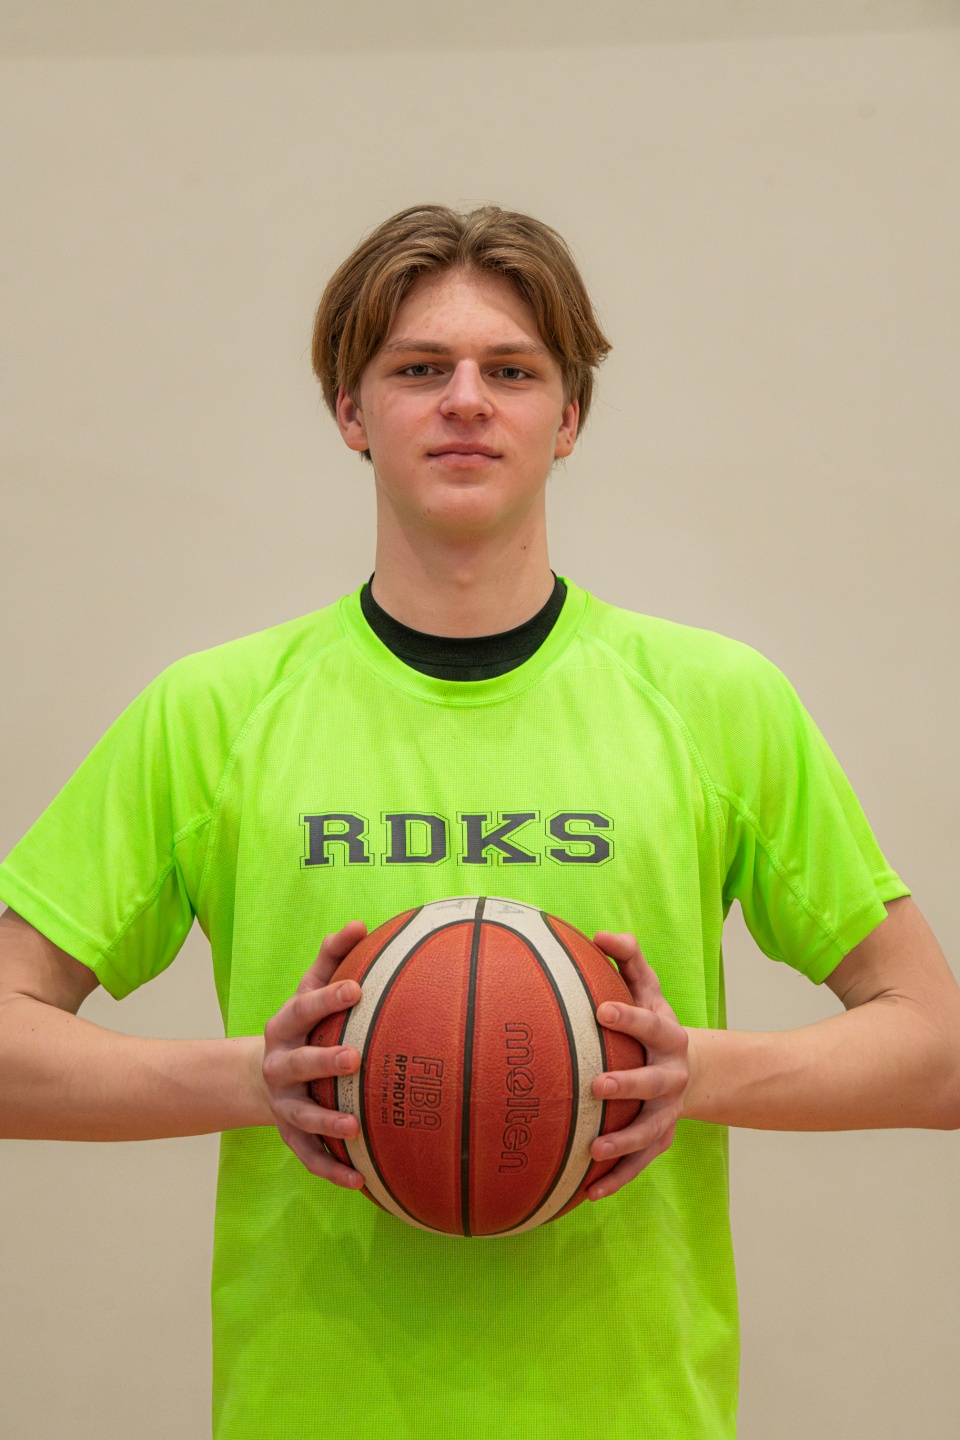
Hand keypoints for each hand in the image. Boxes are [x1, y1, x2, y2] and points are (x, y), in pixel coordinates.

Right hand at [261, 921, 367, 1188]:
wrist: (264, 1075)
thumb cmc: (304, 1024)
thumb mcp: (310, 988)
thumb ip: (333, 957)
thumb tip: (360, 923)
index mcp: (285, 1025)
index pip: (305, 1008)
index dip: (328, 998)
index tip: (358, 989)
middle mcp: (279, 1064)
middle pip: (298, 1063)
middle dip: (324, 1061)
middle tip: (355, 1058)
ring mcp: (283, 1103)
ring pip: (302, 1114)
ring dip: (327, 1119)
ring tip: (355, 1125)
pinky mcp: (291, 1134)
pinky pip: (309, 1155)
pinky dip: (332, 1169)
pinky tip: (361, 1180)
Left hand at [586, 931, 689, 1199]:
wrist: (689, 1069)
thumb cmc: (653, 1022)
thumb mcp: (648, 988)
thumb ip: (628, 958)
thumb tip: (598, 934)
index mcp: (668, 1037)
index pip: (649, 1024)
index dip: (628, 1016)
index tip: (601, 1009)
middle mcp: (672, 1077)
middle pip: (653, 1083)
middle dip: (628, 1084)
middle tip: (597, 1085)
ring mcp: (667, 1112)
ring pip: (649, 1131)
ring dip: (623, 1142)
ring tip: (593, 1148)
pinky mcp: (658, 1140)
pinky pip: (638, 1164)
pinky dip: (616, 1179)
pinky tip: (588, 1193)